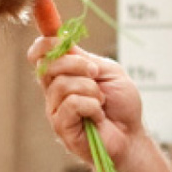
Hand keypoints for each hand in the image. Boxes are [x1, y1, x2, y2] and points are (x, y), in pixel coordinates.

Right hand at [29, 40, 144, 167]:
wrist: (131, 134)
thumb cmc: (121, 105)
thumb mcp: (107, 71)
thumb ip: (84, 57)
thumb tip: (62, 40)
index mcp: (63, 75)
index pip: (40, 55)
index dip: (44, 44)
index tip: (59, 37)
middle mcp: (54, 92)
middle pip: (48, 65)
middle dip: (76, 64)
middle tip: (95, 73)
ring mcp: (55, 110)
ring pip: (61, 85)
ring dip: (90, 89)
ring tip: (101, 101)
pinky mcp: (61, 127)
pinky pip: (71, 104)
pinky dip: (91, 106)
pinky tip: (98, 116)